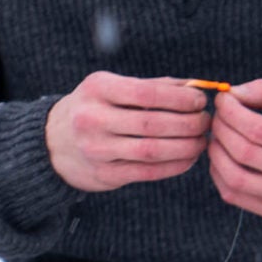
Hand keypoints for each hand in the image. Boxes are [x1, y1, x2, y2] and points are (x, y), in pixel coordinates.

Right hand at [46, 72, 212, 191]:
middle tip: (207, 122)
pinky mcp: (104, 175)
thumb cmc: (97, 109)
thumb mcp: (113, 88)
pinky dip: (175, 165)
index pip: (147, 93)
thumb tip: (197, 87)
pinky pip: (149, 172)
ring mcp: (97, 149)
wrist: (54, 143)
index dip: (180, 98)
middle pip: (153, 123)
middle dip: (189, 123)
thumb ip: (155, 86)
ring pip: (153, 150)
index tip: (200, 100)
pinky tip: (189, 157)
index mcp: (97, 89)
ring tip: (202, 140)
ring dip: (186, 146)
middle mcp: (92, 119)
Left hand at [207, 79, 261, 218]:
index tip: (223, 99)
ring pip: (234, 178)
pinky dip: (218, 173)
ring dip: (216, 152)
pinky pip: (233, 195)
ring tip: (218, 135)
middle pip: (244, 152)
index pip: (258, 129)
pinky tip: (223, 156)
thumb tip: (232, 94)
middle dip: (221, 128)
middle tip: (219, 115)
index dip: (232, 111)